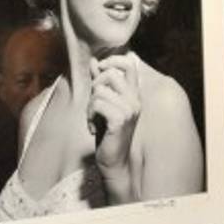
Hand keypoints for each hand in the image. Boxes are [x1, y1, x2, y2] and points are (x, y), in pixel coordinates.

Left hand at [88, 53, 140, 201]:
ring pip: (100, 91)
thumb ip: (100, 82)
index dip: (111, 60)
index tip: (99, 68)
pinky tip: (93, 128)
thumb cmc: (107, 134)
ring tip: (93, 119)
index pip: (129, 64)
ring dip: (90, 105)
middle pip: (110, 73)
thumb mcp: (103, 104)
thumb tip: (94, 61)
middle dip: (95, 85)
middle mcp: (134, 100)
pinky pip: (98, 104)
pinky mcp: (120, 120)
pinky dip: (89, 115)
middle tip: (94, 104)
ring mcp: (129, 110)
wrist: (114, 163)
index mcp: (133, 95)